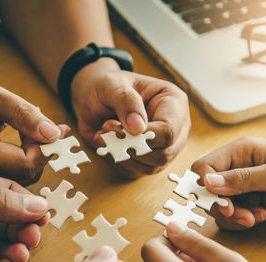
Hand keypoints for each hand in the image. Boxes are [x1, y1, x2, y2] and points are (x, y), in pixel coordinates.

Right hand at [0, 81, 69, 183]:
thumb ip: (23, 114)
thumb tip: (55, 134)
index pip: (24, 163)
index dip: (44, 148)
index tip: (50, 128)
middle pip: (27, 175)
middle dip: (44, 152)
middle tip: (46, 127)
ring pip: (25, 179)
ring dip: (38, 156)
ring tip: (32, 129)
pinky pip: (16, 177)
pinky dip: (28, 160)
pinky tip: (26, 140)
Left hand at [0, 170, 48, 261]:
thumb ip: (0, 203)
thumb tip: (39, 204)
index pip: (12, 197)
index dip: (30, 207)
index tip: (43, 215)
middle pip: (14, 226)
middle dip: (26, 231)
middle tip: (30, 237)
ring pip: (7, 252)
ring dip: (18, 252)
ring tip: (18, 253)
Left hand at [71, 59, 190, 177]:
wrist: (91, 96)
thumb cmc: (106, 85)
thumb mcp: (113, 85)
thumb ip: (127, 102)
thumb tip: (139, 128)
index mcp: (173, 103)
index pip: (170, 130)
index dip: (145, 136)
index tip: (121, 128)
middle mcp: (174, 127)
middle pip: (164, 154)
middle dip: (132, 147)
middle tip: (109, 128)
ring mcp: (162, 146)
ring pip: (151, 167)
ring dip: (122, 155)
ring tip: (105, 133)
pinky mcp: (145, 160)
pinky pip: (134, 172)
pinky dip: (115, 161)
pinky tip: (107, 143)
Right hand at [191, 137, 265, 229]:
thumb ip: (242, 179)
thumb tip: (207, 182)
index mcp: (240, 152)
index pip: (205, 167)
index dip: (205, 186)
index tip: (222, 203)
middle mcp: (237, 169)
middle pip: (208, 190)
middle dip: (222, 206)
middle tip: (242, 215)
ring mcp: (244, 188)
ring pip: (219, 206)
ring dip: (233, 216)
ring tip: (256, 218)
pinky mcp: (252, 205)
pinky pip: (233, 217)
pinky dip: (242, 221)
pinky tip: (262, 217)